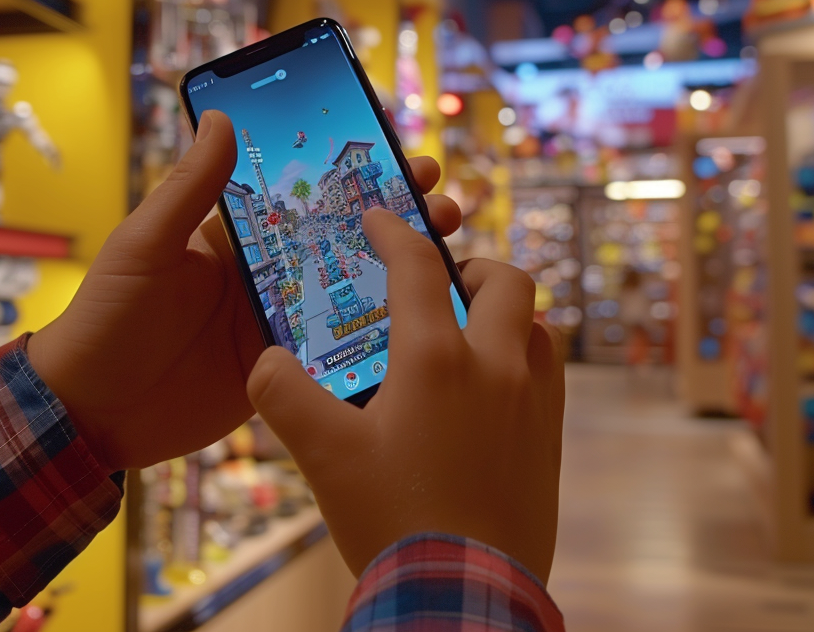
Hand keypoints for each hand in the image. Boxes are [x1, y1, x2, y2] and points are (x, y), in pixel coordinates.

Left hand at [26, 110, 461, 471]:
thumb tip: (221, 117)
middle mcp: (264, 272)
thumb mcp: (147, 244)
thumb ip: (189, 188)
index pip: (301, 193)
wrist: (91, 412)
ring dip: (397, 270)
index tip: (394, 149)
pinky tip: (420, 323)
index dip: (348, 173)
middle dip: (393, 216)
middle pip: (340, 237)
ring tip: (447, 250)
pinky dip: (377, 333)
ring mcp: (278, 322)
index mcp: (235, 235)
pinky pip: (336, 348)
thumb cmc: (108, 315)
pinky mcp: (284, 370)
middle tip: (440, 200)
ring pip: (349, 288)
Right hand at [247, 207, 563, 582]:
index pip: (417, 267)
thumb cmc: (393, 521)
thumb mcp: (324, 457)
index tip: (380, 219)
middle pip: (505, 279)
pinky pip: (549, 370)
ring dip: (506, 312)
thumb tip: (263, 361)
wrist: (461, 598)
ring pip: (537, 323)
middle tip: (441, 282)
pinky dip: (525, 354)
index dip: (395, 232)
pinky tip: (494, 384)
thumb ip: (284, 397)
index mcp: (435, 359)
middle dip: (471, 265)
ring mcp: (531, 401)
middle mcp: (493, 366)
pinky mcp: (550, 437)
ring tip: (469, 331)